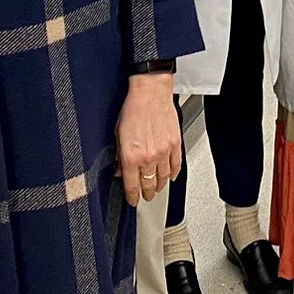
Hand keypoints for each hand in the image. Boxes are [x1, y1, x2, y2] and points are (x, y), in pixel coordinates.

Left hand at [117, 71, 180, 205]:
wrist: (150, 93)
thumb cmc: (133, 108)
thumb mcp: (118, 134)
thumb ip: (119, 156)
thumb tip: (120, 170)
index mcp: (131, 156)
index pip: (132, 186)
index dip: (132, 197)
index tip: (133, 201)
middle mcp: (148, 157)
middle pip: (149, 185)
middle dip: (147, 194)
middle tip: (146, 196)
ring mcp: (164, 152)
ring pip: (163, 178)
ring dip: (160, 185)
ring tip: (158, 188)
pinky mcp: (175, 144)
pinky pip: (176, 165)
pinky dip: (173, 173)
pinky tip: (171, 177)